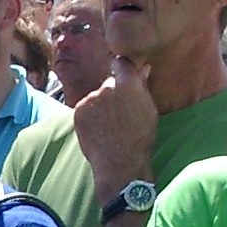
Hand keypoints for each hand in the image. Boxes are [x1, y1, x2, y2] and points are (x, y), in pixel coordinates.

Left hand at [73, 55, 158, 203]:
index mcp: (128, 84)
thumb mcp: (148, 111)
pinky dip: (90, 116)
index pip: (121, 63)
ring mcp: (91, 99)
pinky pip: (85, 108)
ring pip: (96, 97)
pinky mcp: (78, 110)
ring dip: (101, 106)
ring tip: (110, 126)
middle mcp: (107, 87)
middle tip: (119, 114)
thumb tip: (143, 67)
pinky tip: (99, 130)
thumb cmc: (140, 138)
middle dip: (113, 94)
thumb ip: (142, 86)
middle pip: (109, 83)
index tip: (124, 76)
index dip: (122, 69)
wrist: (119, 163)